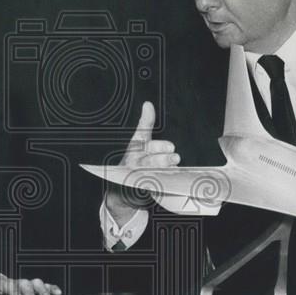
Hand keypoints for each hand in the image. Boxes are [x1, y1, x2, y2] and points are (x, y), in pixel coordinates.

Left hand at [0, 269, 62, 294]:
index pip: (8, 285)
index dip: (16, 292)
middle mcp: (8, 281)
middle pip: (24, 283)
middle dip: (30, 293)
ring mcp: (16, 284)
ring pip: (33, 283)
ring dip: (41, 291)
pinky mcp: (23, 289)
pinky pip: (38, 287)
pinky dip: (49, 289)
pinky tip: (56, 293)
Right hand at [105, 101, 179, 220]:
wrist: (120, 186)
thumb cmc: (134, 159)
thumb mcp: (138, 140)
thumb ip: (145, 123)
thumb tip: (148, 105)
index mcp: (135, 148)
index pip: (145, 145)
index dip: (158, 146)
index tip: (170, 147)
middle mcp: (135, 162)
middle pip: (149, 161)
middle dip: (162, 160)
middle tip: (175, 158)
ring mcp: (137, 177)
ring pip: (151, 176)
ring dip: (164, 173)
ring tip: (175, 171)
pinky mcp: (141, 189)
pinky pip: (152, 188)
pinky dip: (163, 186)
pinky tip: (173, 183)